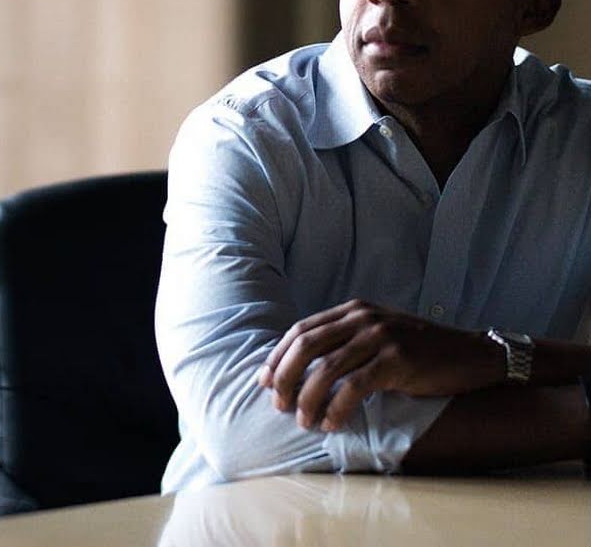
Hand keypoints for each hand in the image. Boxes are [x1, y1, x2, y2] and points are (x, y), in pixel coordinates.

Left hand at [258, 299, 502, 431]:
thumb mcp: (379, 336)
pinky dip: (338, 408)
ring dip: (308, 398)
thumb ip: (346, 343)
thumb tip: (303, 371)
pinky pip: (355, 386)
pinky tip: (332, 424)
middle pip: (306, 344)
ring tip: (304, 421)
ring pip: (327, 367)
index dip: (277, 356)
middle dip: (284, 377)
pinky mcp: (398, 360)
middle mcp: (363, 318)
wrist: (470, 354)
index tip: (264, 382)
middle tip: (278, 405)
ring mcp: (381, 336)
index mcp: (354, 310)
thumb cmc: (420, 351)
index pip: (302, 329)